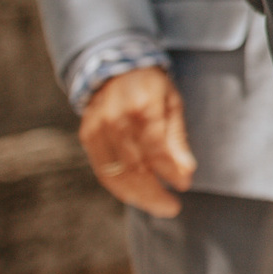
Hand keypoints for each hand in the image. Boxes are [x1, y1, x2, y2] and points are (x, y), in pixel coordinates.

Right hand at [78, 66, 195, 216]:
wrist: (116, 66)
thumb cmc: (152, 86)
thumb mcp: (173, 103)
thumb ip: (177, 138)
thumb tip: (185, 173)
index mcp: (141, 106)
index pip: (156, 150)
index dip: (170, 171)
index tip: (185, 185)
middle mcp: (115, 119)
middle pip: (135, 167)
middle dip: (154, 192)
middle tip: (171, 208)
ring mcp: (98, 129)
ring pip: (116, 174)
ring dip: (138, 196)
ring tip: (157, 206)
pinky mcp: (87, 136)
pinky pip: (103, 171)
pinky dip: (120, 187)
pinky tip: (136, 195)